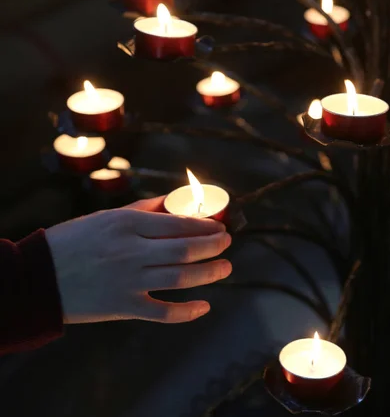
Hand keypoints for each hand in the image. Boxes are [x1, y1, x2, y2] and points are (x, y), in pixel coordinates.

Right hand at [45, 197, 231, 323]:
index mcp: (127, 224)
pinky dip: (187, 312)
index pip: (178, 223)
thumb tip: (176, 202)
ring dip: (209, 273)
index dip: (205, 226)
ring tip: (225, 267)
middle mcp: (131, 252)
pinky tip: (204, 307)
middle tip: (227, 243)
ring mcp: (128, 281)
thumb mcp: (107, 217)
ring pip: (181, 278)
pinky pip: (163, 312)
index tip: (220, 226)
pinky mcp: (123, 307)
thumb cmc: (74, 241)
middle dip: (213, 246)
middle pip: (185, 249)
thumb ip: (144, 210)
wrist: (38, 277)